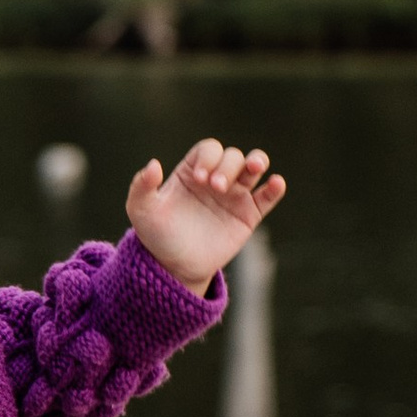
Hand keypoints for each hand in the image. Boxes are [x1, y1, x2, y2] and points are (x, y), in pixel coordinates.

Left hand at [126, 140, 286, 293]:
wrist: (174, 266)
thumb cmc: (156, 234)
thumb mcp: (141, 210)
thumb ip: (142, 186)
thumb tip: (154, 164)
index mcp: (192, 172)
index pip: (208, 150)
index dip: (208, 158)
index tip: (199, 179)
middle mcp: (216, 179)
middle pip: (233, 157)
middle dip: (228, 166)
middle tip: (216, 187)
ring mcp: (234, 196)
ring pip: (253, 168)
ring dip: (256, 162)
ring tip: (254, 166)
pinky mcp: (248, 216)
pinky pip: (266, 198)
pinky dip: (274, 188)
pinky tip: (276, 183)